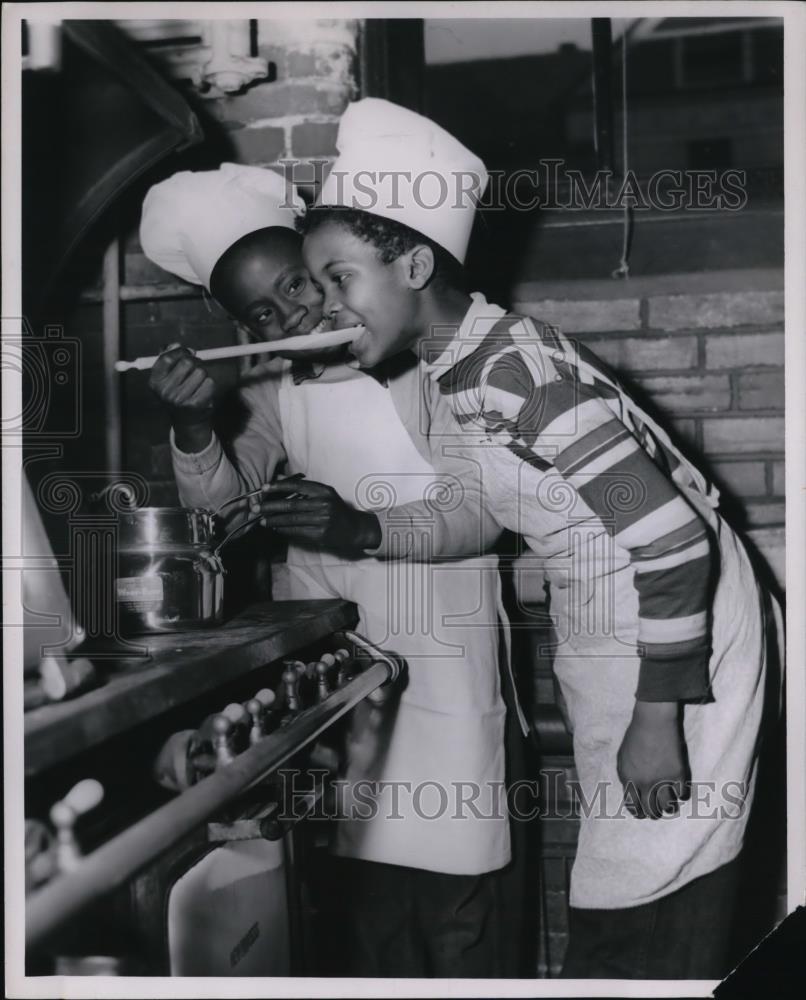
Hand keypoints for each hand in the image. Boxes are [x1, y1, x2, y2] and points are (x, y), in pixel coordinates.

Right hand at [148, 344, 217, 451]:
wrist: (187, 422)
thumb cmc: (178, 395)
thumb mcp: (167, 378)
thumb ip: (169, 359)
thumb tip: (176, 345)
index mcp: (155, 382)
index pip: (167, 358)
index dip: (180, 351)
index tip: (189, 352)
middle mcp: (165, 391)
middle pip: (188, 362)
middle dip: (195, 363)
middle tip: (195, 370)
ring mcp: (180, 399)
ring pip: (201, 372)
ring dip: (203, 375)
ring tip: (198, 384)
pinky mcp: (195, 404)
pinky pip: (210, 383)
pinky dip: (210, 385)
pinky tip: (203, 391)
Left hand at [250, 478, 381, 554]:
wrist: (353, 528)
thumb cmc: (336, 509)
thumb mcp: (324, 493)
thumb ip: (303, 486)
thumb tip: (279, 477)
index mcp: (324, 491)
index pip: (297, 485)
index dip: (279, 486)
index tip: (264, 488)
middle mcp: (324, 504)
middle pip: (291, 504)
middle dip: (271, 506)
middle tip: (256, 508)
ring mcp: (322, 520)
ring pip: (292, 520)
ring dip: (274, 521)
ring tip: (262, 520)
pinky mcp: (320, 535)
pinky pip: (297, 532)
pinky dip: (284, 530)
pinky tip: (275, 528)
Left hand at [616, 701, 689, 819]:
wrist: (653, 722)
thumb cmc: (635, 736)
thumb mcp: (622, 757)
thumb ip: (626, 776)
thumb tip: (631, 792)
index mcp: (629, 779)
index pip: (633, 806)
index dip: (637, 812)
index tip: (641, 813)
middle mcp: (645, 783)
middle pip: (651, 810)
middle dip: (653, 813)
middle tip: (656, 811)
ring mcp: (663, 779)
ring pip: (667, 806)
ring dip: (667, 806)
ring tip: (668, 802)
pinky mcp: (678, 774)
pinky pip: (681, 794)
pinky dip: (680, 793)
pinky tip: (678, 788)